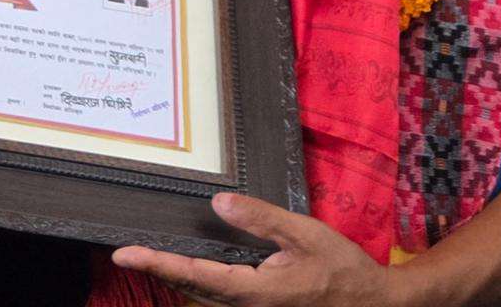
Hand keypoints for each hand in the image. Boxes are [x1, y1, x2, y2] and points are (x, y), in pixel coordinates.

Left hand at [111, 193, 389, 306]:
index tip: (125, 253)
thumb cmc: (342, 269)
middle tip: (127, 252)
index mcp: (256, 291)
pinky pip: (219, 300)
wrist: (375, 305)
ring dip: (177, 278)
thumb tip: (219, 202)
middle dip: (159, 270)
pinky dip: (199, 283)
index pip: (194, 275)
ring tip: (148, 257)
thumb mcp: (304, 234)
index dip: (158, 263)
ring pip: (204, 297)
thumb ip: (261, 219)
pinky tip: (190, 269)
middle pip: (191, 290)